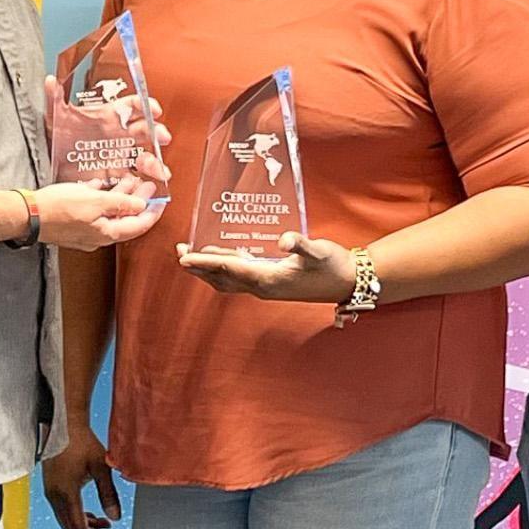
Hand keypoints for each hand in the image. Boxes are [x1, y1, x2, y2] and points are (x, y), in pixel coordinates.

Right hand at [33, 182, 154, 250]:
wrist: (28, 215)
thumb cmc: (58, 209)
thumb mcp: (95, 201)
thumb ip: (120, 203)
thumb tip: (141, 205)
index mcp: (107, 233)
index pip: (138, 225)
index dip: (152, 212)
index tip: (162, 199)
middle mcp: (98, 236)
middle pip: (125, 219)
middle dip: (138, 201)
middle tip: (147, 185)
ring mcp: (86, 231)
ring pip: (110, 214)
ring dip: (121, 197)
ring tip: (129, 180)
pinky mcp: (74, 224)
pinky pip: (95, 212)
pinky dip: (103, 199)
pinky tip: (103, 185)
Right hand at [42, 425, 120, 528]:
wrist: (64, 424)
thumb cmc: (82, 441)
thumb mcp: (101, 467)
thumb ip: (108, 493)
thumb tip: (116, 517)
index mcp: (67, 492)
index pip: (79, 527)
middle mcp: (55, 495)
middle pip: (71, 527)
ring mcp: (51, 491)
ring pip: (66, 519)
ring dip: (84, 526)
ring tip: (104, 525)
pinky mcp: (51, 486)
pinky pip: (62, 509)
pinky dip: (77, 515)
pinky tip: (92, 514)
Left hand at [44, 78, 174, 195]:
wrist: (52, 165)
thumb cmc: (59, 137)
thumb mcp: (55, 117)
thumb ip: (55, 98)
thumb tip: (49, 80)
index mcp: (111, 116)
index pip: (133, 106)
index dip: (146, 106)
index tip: (154, 109)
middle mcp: (121, 134)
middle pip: (146, 130)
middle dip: (157, 132)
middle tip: (161, 137)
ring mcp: (122, 154)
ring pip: (146, 155)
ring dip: (154, 160)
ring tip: (153, 166)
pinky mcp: (119, 173)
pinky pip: (137, 177)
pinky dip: (145, 181)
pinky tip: (147, 183)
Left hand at [175, 233, 356, 303]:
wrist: (349, 282)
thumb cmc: (334, 266)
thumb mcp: (318, 252)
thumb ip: (301, 245)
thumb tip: (285, 240)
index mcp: (269, 280)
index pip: (229, 270)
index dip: (205, 263)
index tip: (184, 257)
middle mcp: (263, 287)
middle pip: (222, 279)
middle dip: (199, 267)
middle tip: (180, 252)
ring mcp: (266, 288)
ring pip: (228, 281)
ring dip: (209, 270)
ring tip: (192, 255)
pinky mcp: (272, 283)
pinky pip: (240, 278)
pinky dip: (225, 269)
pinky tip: (222, 257)